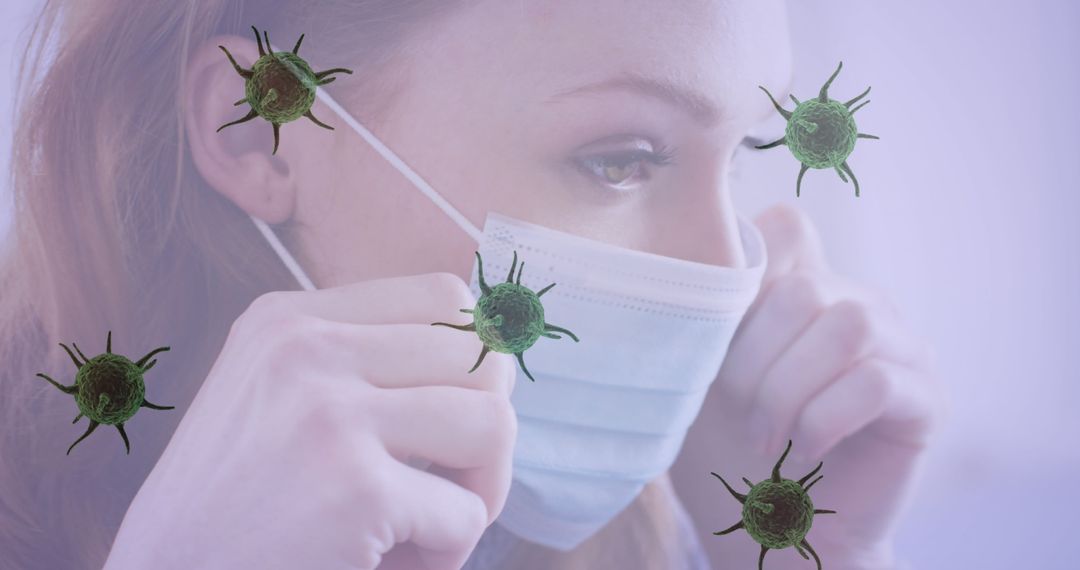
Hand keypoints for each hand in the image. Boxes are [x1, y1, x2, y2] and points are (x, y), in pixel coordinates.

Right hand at [103, 274, 517, 569]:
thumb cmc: (231, 510)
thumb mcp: (273, 400)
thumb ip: (357, 364)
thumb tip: (490, 351)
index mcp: (287, 320)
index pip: (444, 299)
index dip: (472, 364)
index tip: (448, 423)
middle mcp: (305, 348)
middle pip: (481, 354)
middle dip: (486, 427)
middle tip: (449, 481)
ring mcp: (327, 413)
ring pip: (494, 421)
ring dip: (482, 487)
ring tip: (433, 523)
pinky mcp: (352, 488)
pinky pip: (466, 514)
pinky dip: (449, 551)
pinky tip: (394, 563)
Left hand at [678, 204, 944, 568]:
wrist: (773, 530)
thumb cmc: (728, 449)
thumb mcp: (697, 375)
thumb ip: (702, 317)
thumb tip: (679, 266)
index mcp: (803, 288)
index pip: (788, 226)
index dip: (745, 268)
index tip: (715, 332)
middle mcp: (858, 304)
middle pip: (805, 286)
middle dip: (753, 357)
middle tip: (733, 407)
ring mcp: (899, 347)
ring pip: (848, 325)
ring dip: (788, 388)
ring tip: (766, 434)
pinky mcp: (924, 398)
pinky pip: (875, 382)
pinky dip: (822, 420)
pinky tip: (802, 450)